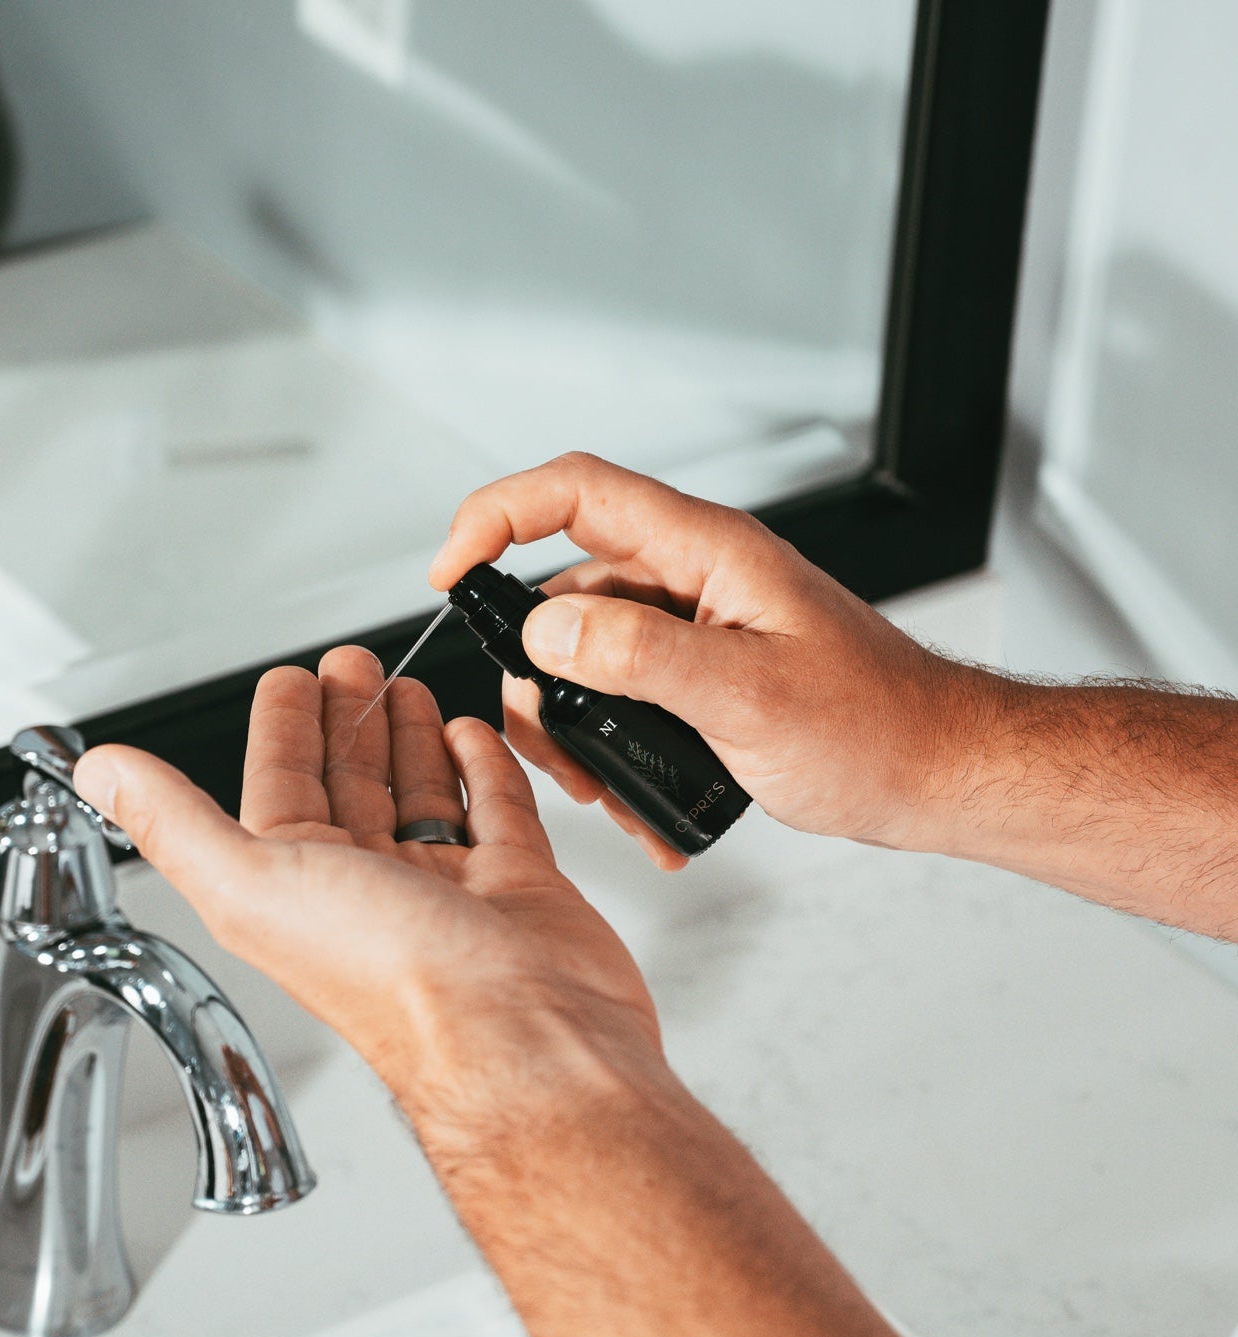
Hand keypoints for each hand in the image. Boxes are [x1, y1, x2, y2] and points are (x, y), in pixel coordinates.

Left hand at [74, 646, 668, 1145]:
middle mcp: (367, 890)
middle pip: (349, 784)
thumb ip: (174, 823)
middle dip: (346, 718)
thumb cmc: (394, 983)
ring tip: (404, 688)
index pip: (278, 788)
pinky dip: (480, 769)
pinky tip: (470, 736)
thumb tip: (103, 773)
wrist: (522, 1032)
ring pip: (419, 793)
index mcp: (297, 888)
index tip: (288, 682)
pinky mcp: (516, 887)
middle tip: (350, 666)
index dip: (281, 730)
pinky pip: (495, 812)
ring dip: (406, 737)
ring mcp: (444, 889)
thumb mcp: (249, 884)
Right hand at [430, 452, 980, 865]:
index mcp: (709, 551)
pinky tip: (630, 792)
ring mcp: (698, 623)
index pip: (576, 493)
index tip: (451, 572)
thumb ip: (643, 655)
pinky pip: (625, 686)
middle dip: (533, 661)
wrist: (937, 772)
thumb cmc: (878, 728)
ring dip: (572, 714)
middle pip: (566, 579)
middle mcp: (696, 576)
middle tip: (542, 734)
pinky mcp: (703, 670)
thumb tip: (549, 628)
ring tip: (594, 782)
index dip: (497, 516)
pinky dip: (610, 737)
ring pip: (588, 644)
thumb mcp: (749, 697)